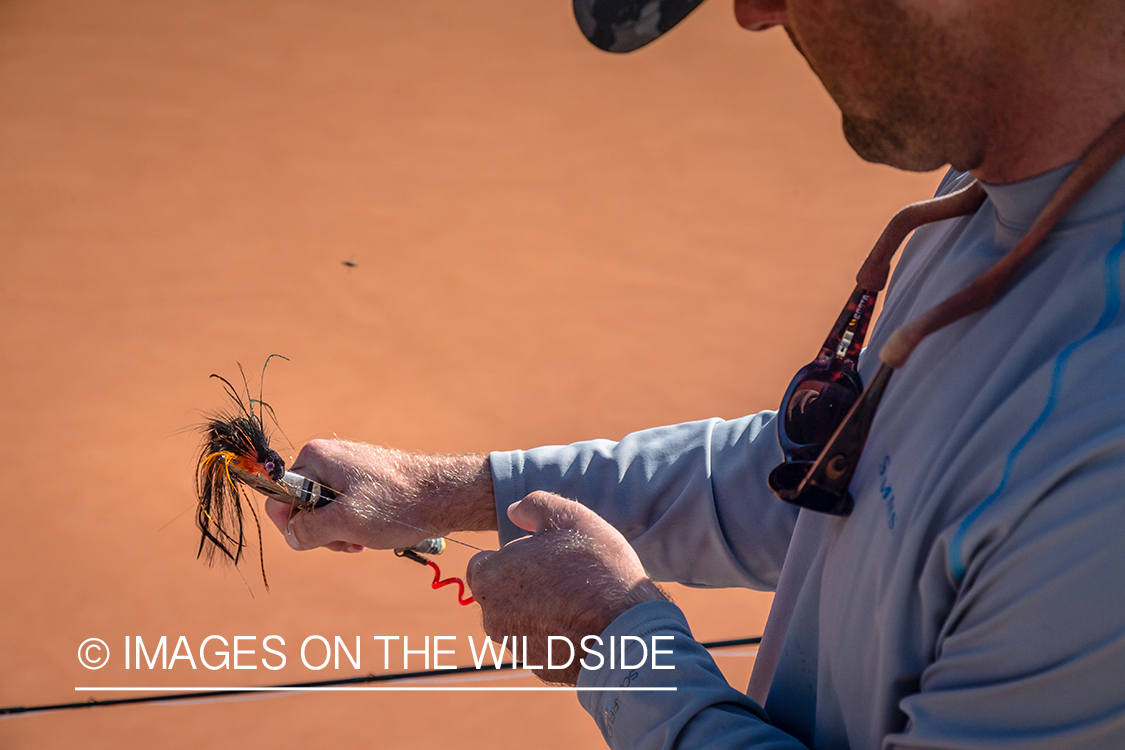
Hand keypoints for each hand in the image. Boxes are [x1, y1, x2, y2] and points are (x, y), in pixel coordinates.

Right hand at [263, 439, 495, 552]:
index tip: (320, 537)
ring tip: (365, 538)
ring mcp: (346, 470)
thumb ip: (308, 530)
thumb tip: (291, 536)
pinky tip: (372, 534)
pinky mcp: (364, 482)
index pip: (279, 497)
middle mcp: (327, 458)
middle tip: (350, 540)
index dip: (293, 524)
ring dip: (340, 533)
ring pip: (324, 513)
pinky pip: (344, 510)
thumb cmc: (398, 504)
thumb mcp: (345, 522)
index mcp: (315, 457)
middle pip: (302, 507)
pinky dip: (354, 527)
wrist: (445, 495)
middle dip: (322, 532)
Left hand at [466, 491, 665, 685]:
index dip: (511, 555)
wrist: (625, 632)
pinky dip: (555, 633)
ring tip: (577, 598)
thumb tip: (513, 511)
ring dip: (539, 608)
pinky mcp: (539, 667)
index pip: (482, 563)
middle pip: (499, 592)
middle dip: (521, 583)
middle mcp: (492, 617)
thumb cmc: (596, 569)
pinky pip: (541, 643)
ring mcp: (515, 646)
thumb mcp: (570, 517)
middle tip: (560, 574)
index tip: (540, 555)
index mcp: (489, 578)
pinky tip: (583, 622)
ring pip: (519, 619)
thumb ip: (533, 506)